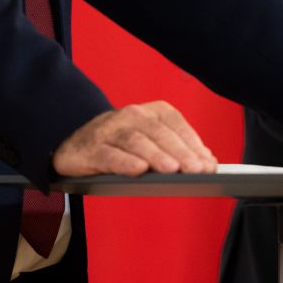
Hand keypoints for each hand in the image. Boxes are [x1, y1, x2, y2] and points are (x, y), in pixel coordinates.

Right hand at [51, 101, 218, 176]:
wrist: (75, 145)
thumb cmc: (119, 144)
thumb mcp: (150, 142)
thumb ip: (177, 149)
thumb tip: (207, 161)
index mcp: (150, 112)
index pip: (175, 124)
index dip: (193, 143)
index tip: (208, 163)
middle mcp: (131, 116)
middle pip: (159, 133)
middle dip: (180, 152)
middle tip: (197, 170)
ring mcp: (110, 130)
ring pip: (136, 141)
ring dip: (156, 155)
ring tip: (172, 170)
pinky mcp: (92, 148)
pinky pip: (110, 155)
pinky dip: (125, 162)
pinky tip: (139, 171)